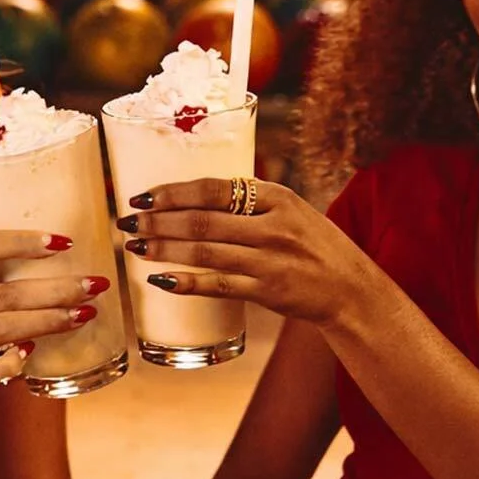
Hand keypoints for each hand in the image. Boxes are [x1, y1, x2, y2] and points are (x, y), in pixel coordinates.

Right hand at [0, 230, 111, 406]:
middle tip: (93, 286)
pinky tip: (32, 353)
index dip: (21, 242)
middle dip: (55, 290)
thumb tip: (67, 259)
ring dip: (48, 321)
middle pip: (4, 294)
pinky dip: (13, 361)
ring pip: (1, 328)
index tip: (64, 243)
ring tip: (83, 315)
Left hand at [117, 179, 365, 326]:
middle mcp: (273, 224)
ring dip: (165, 248)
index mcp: (277, 196)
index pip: (214, 187)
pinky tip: (161, 280)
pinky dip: (187, 281)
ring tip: (136, 247)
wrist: (353, 290)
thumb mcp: (291, 212)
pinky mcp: (269, 291)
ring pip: (205, 250)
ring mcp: (271, 259)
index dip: (173, 192)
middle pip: (203, 219)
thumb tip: (194, 198)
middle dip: (158, 220)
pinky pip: (219, 284)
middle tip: (126, 222)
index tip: (143, 196)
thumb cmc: (315, 248)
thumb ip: (251, 204)